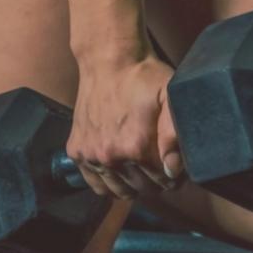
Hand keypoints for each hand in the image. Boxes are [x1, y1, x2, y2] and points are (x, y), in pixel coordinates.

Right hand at [65, 53, 182, 199]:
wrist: (109, 61)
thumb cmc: (144, 76)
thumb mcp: (170, 95)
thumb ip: (175, 133)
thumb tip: (174, 169)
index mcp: (136, 147)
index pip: (164, 180)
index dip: (175, 175)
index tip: (176, 167)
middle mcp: (111, 157)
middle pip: (142, 189)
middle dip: (157, 182)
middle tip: (161, 168)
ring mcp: (91, 156)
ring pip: (118, 191)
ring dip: (134, 186)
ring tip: (142, 172)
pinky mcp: (76, 151)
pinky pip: (94, 184)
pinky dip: (108, 185)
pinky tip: (119, 173)